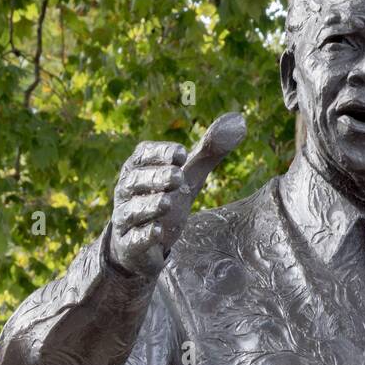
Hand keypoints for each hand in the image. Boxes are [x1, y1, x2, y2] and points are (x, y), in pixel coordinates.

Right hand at [109, 112, 246, 278]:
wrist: (142, 244)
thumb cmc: (166, 200)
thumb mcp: (188, 176)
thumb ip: (209, 152)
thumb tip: (240, 121)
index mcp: (137, 168)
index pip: (142, 154)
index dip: (160, 153)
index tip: (181, 153)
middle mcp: (126, 191)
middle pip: (135, 180)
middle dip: (156, 178)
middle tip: (178, 177)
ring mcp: (125, 218)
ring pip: (133, 209)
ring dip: (150, 205)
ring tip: (168, 202)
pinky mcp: (130, 244)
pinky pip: (134, 239)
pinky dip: (145, 235)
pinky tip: (159, 233)